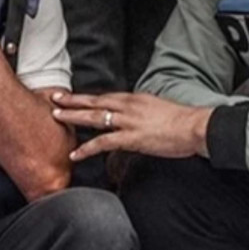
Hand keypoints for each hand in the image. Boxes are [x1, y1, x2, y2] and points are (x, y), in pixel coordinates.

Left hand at [50, 91, 210, 161]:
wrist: (194, 127)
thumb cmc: (181, 122)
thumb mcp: (157, 109)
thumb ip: (140, 112)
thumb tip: (131, 117)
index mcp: (134, 99)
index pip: (105, 97)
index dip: (86, 97)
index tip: (71, 96)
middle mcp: (128, 106)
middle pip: (94, 102)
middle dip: (72, 100)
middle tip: (53, 97)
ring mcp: (128, 121)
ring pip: (95, 117)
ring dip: (74, 117)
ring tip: (56, 117)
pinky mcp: (132, 138)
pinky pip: (104, 143)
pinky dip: (87, 148)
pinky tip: (75, 154)